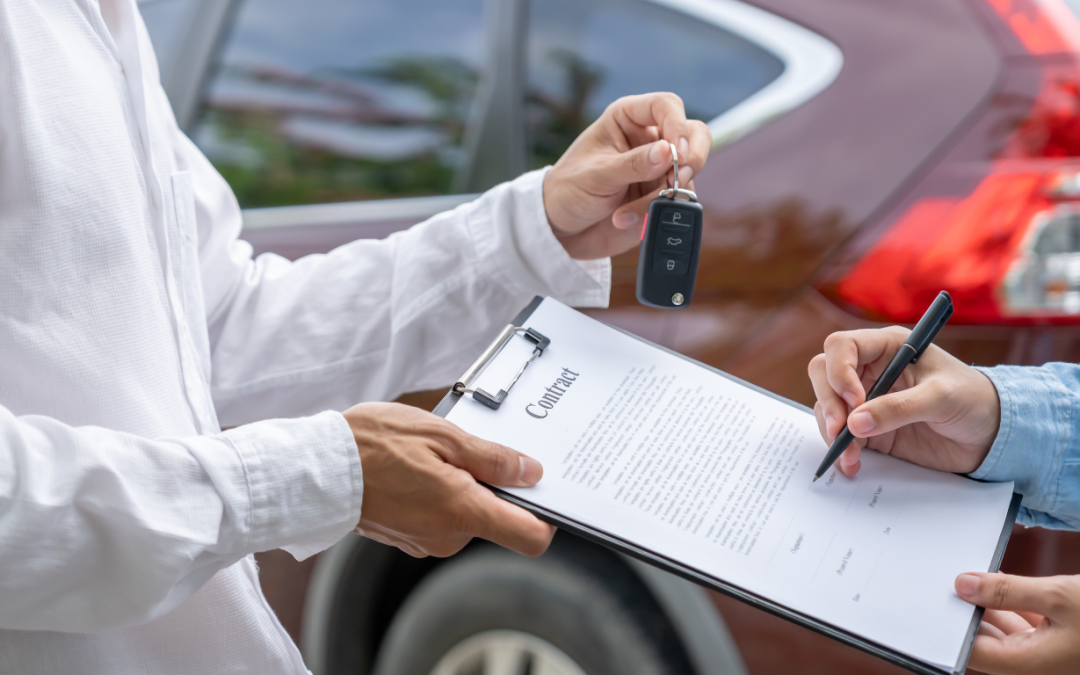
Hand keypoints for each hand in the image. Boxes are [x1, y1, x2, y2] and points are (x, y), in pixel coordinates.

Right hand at [343, 402, 554, 557]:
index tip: (542, 491)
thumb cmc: (372, 445)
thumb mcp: (442, 435)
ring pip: (465, 514)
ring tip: (432, 453)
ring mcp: (426, 541)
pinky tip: (416, 468)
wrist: (315, 470)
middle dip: (490, 484)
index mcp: (463, 512)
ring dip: (460, 484)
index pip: (530, 537)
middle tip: (467, 448)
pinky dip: (438, 493)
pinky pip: (440, 516)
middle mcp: (448, 537)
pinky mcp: (409, 538)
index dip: (546, 516)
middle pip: (495, 518)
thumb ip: (492, 457)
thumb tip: (530, 471)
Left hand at [543, 92, 711, 259]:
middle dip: (692, 157)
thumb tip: (667, 151)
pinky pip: (678, 202)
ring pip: (689, 172)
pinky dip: (657, 213)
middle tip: (678, 178)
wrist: (561, 229)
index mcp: (627, 119)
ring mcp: (658, 169)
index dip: (677, 125)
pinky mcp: (661, 196)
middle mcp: (648, 140)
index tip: (676, 153)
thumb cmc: (568, 190)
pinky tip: (626, 219)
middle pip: (693, 134)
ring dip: (666, 194)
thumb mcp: (596, 175)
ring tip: (628, 211)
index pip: (666, 105)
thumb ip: (632, 164)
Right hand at [807, 326, 1000, 476]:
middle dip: (829, 401)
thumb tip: (855, 424)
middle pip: (824, 374)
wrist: (991, 436)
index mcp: (888, 347)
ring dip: (831, 430)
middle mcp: (870, 370)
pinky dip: (839, 450)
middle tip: (841, 428)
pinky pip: (839, 435)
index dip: (839, 370)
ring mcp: (866, 400)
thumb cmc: (974, 400)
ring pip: (826, 406)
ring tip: (850, 455)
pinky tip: (852, 463)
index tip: (856, 400)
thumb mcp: (941, 398)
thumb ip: (899, 408)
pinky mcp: (868, 429)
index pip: (842, 346)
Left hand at [955, 572, 1079, 673]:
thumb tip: (965, 586)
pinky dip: (1011, 602)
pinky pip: (1024, 623)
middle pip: (986, 639)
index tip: (938, 599)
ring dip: (988, 603)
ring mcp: (1048, 653)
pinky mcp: (1060, 640)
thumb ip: (1007, 591)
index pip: (973, 652)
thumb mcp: (1057, 597)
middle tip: (949, 579)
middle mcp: (1036, 663)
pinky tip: (999, 579)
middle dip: (966, 610)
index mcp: (1030, 664)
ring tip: (971, 575)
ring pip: (1005, 629)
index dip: (951, 627)